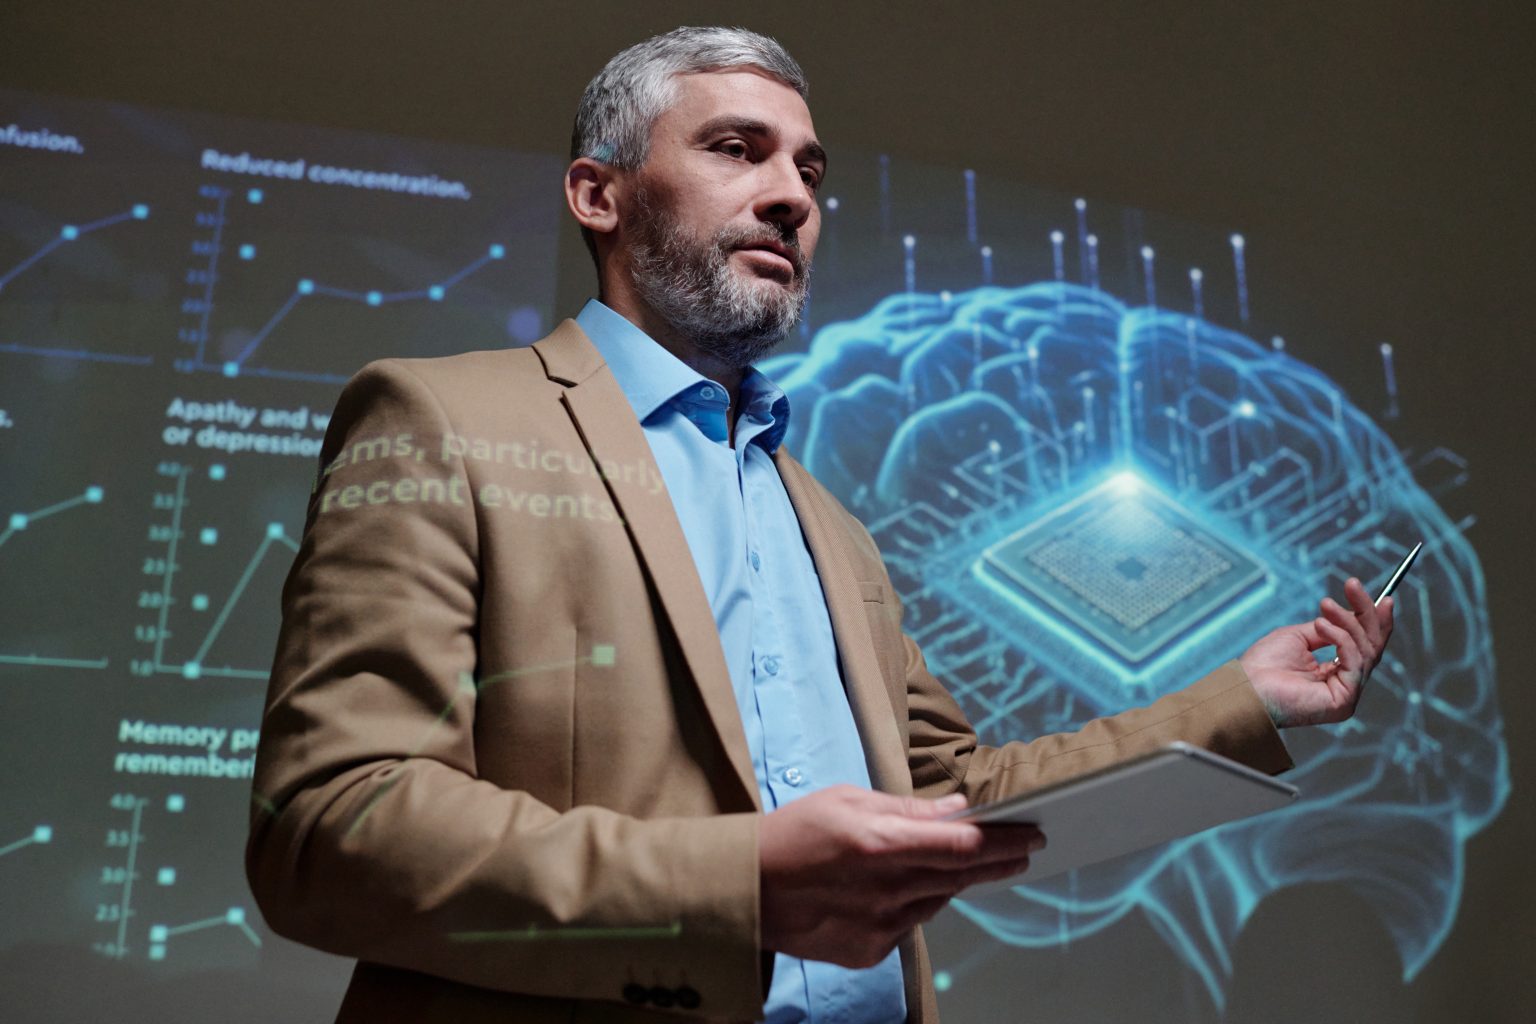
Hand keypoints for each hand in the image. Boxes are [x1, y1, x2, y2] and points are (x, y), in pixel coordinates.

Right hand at [758, 785, 1043, 968]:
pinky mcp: (871, 950)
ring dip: (956, 880)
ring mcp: (880, 926)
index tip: (1030, 832)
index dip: (1003, 841)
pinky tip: (906, 887)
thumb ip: (907, 810)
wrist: (747, 890)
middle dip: (998, 860)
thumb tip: (957, 809)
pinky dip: (917, 901)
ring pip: (938, 900)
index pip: (962, 846)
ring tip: (968, 861)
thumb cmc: (793, 835)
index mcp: (881, 845)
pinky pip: (911, 923)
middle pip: (962, 876)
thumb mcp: (848, 801)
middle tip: (1025, 848)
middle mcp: (887, 890)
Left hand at [1240, 577, 1394, 727]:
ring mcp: (1347, 695)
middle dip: (1365, 613)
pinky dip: (1341, 638)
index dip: (1375, 623)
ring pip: (1365, 650)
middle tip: (1353, 584)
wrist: (1244, 685)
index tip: (1383, 597)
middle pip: (1372, 647)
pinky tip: (1322, 625)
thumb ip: (1328, 629)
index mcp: (1335, 674)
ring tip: (1325, 604)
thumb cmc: (1262, 666)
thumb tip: (1348, 614)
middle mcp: (1345, 686)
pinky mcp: (1344, 701)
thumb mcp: (1299, 637)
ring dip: (1347, 621)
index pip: (1364, 647)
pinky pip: (1355, 661)